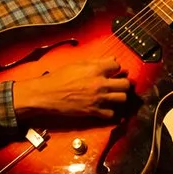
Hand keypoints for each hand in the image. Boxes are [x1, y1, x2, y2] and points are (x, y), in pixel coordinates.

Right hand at [12, 55, 131, 123]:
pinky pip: (112, 114)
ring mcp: (98, 98)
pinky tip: (106, 108)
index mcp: (95, 69)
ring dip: (119, 97)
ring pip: (122, 98)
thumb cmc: (59, 78)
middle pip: (125, 84)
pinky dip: (110, 112)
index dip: (116, 69)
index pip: (118, 66)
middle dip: (123, 83)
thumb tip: (112, 60)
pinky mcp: (94, 111)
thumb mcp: (77, 65)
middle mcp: (100, 84)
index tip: (112, 72)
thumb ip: (96, 62)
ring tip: (114, 96)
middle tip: (117, 85)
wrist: (47, 94)